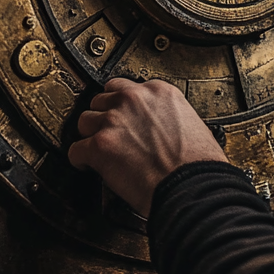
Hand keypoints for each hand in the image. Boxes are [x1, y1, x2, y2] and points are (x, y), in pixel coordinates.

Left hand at [69, 77, 228, 217]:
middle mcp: (134, 100)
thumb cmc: (197, 164)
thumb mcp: (189, 122)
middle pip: (101, 100)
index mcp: (158, 92)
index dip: (121, 105)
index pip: (125, 87)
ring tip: (99, 150)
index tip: (122, 115)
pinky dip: (81, 160)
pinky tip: (89, 166)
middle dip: (104, 117)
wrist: (193, 187)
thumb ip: (165, 115)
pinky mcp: (100, 146)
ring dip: (91, 136)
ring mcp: (114, 121)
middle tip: (110, 134)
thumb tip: (154, 125)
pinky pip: (76, 150)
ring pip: (85, 121)